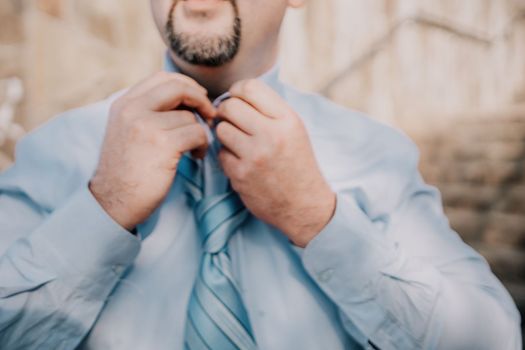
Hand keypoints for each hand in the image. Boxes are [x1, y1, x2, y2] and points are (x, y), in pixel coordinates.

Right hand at [89, 72, 215, 229]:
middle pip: (178, 87)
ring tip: (195, 147)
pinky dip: (202, 145)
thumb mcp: (127, 131)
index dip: (186, 85)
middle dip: (200, 99)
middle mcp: (133, 110)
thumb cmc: (127, 170)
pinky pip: (197, 134)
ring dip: (201, 131)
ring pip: (190, 116)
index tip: (197, 99)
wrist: (114, 201)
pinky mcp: (162, 145)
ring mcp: (146, 126)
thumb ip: (147, 111)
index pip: (162, 78)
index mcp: (124, 104)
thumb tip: (185, 97)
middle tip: (210, 115)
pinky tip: (195, 156)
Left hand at [216, 79, 335, 246]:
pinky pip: (220, 153)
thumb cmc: (297, 163)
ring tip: (237, 141)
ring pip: (221, 129)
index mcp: (287, 120)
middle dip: (226, 111)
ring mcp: (254, 156)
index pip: (250, 87)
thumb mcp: (294, 130)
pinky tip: (240, 160)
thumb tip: (235, 93)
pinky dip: (226, 155)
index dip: (237, 90)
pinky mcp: (241, 175)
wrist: (304, 205)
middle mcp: (271, 135)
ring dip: (225, 133)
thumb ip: (269, 110)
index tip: (237, 99)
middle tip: (232, 120)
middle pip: (230, 106)